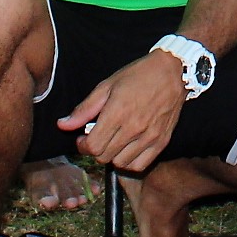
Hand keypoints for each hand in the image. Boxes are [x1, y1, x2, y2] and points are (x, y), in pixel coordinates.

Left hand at [57, 49, 186, 172]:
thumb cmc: (138, 75)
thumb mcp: (107, 86)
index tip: (83, 138)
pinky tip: (127, 149)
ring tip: (113, 142)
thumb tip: (62, 125)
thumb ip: (84, 108)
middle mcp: (134, 128)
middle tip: (98, 137)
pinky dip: (129, 162)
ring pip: (120, 163)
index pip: (92, 146)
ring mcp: (149, 137)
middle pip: (104, 157)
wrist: (174, 71)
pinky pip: (139, 165)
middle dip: (95, 150)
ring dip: (112, 156)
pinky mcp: (162, 141)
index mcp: (117, 112)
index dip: (82, 145)